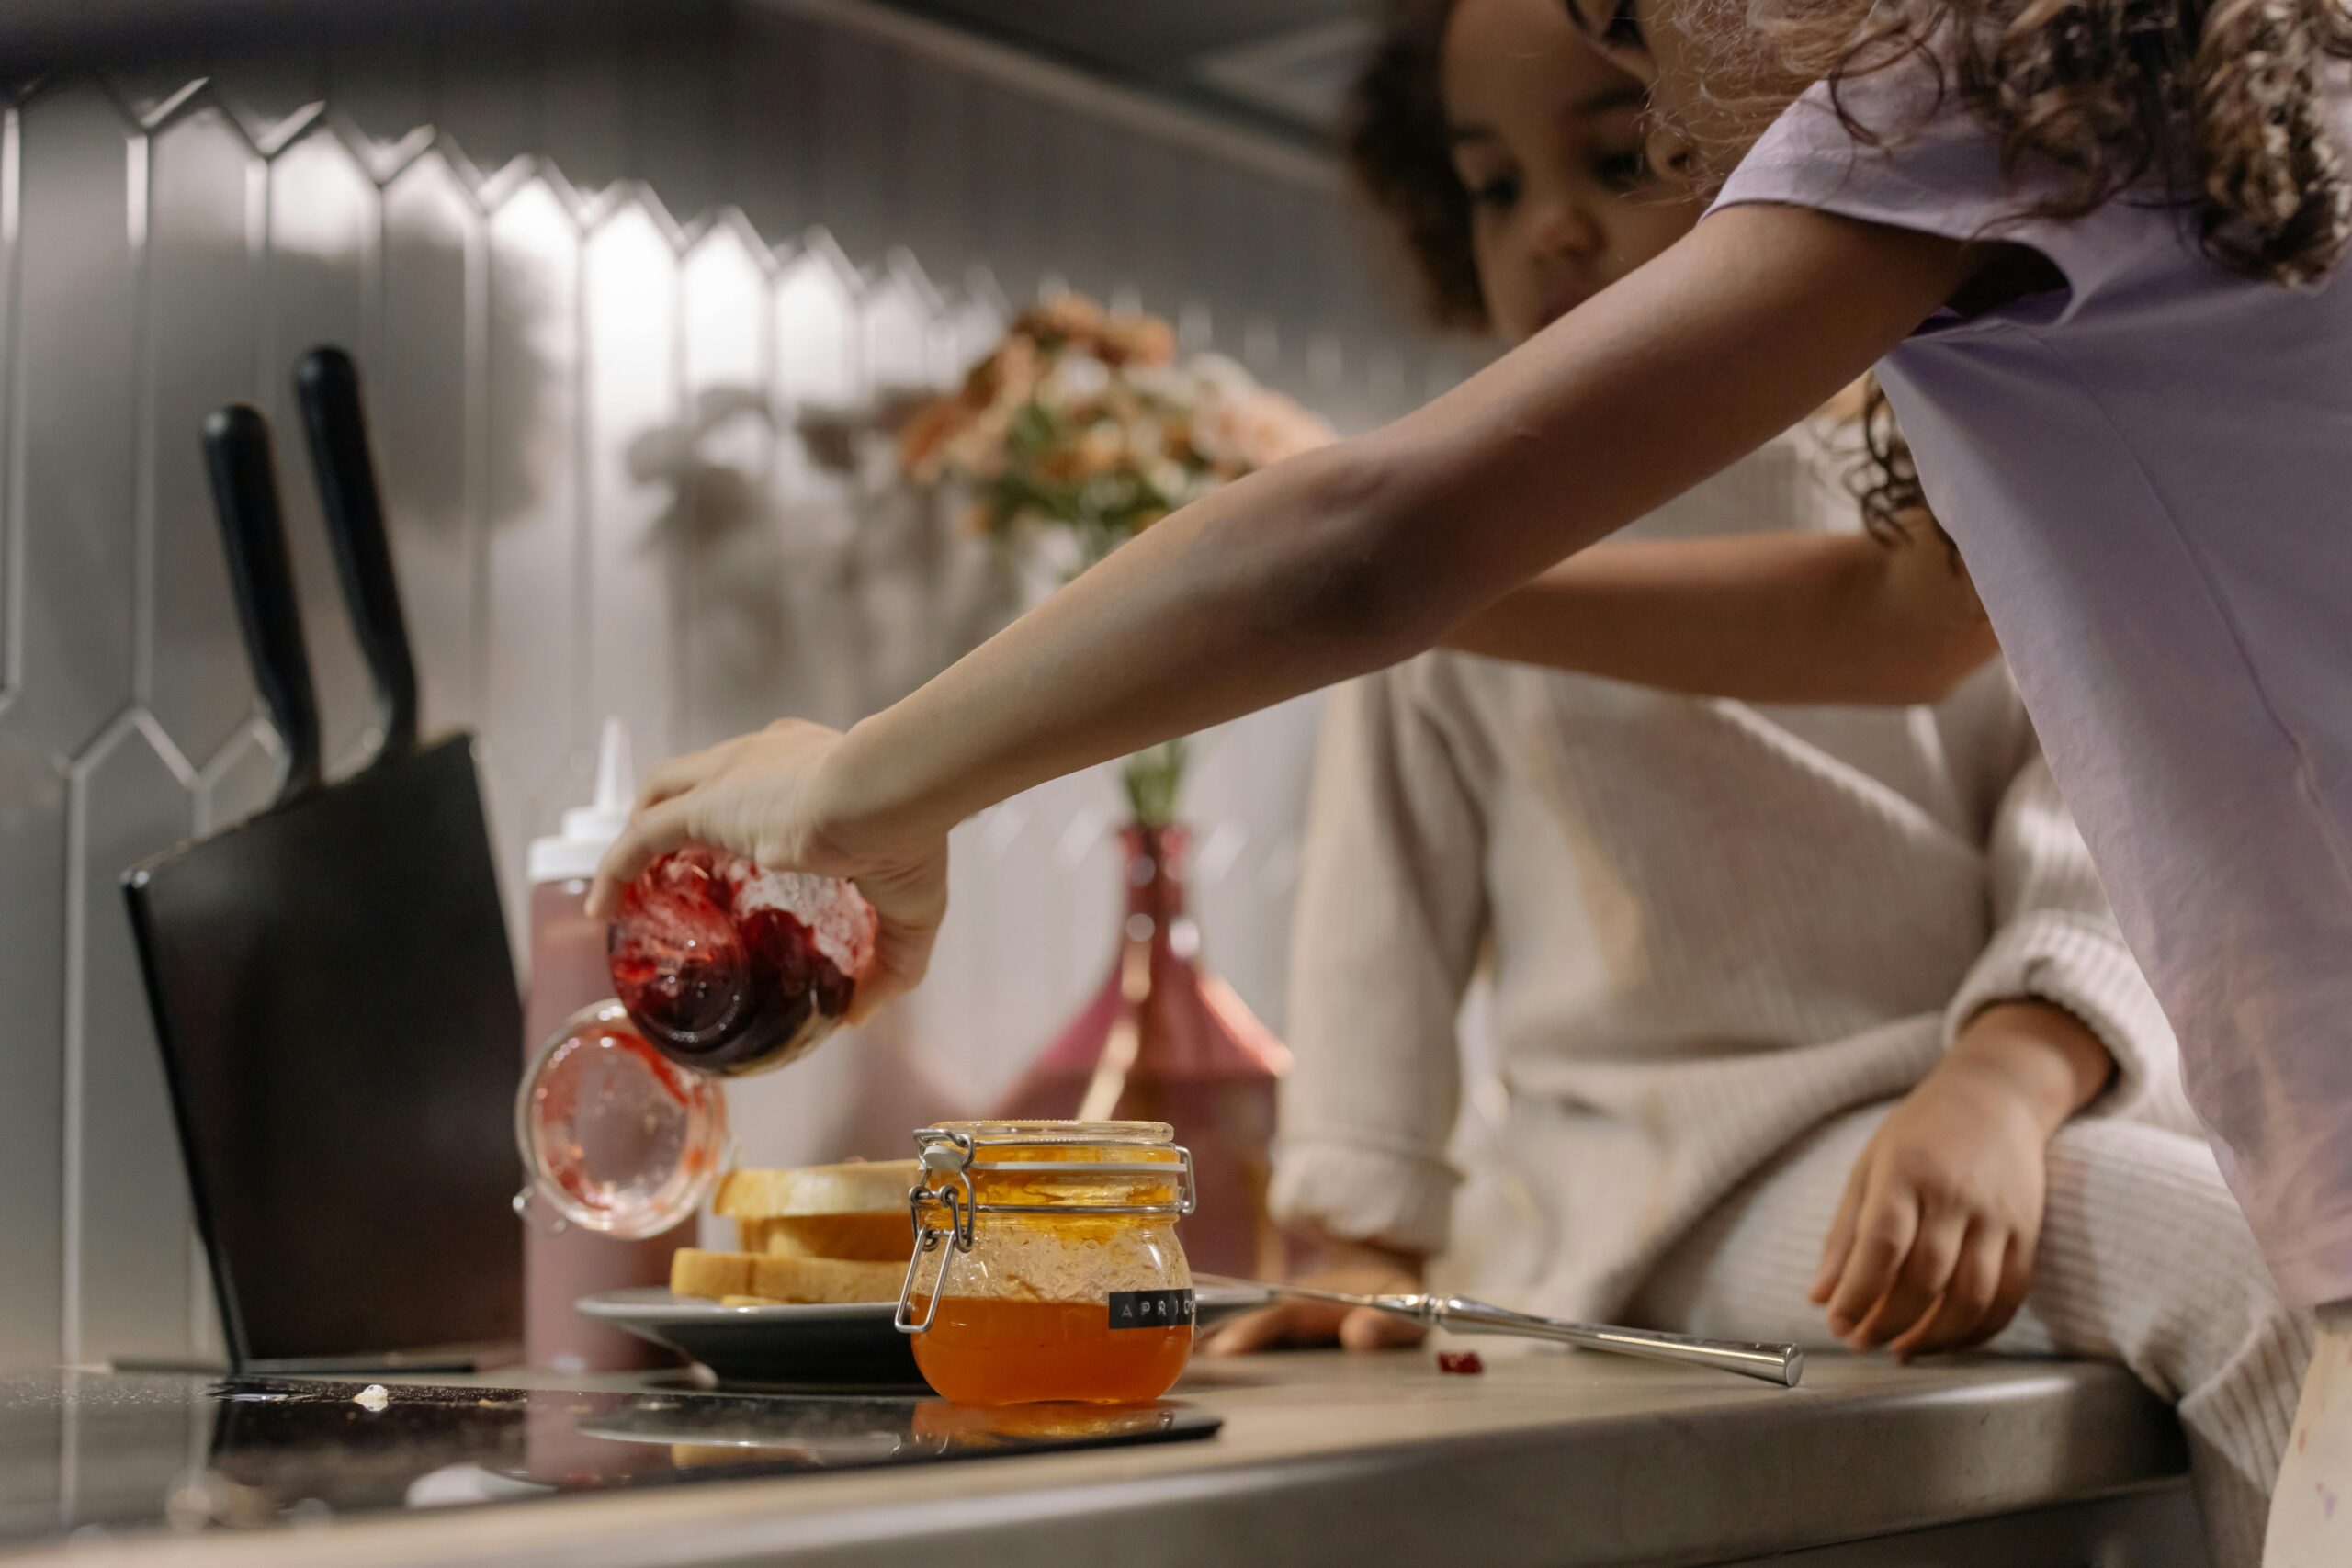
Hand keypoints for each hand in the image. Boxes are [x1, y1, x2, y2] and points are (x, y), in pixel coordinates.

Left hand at [584, 719, 947, 1021]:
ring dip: (638, 834)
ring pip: (662, 794)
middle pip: (702, 779)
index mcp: (813, 765)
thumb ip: (890, 962)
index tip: (736, 856)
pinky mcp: (707, 803)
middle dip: (680, 814)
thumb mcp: (910, 908)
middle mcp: (763, 757)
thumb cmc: (908, 833)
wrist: (889, 791)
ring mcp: (730, 774)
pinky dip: (614, 868)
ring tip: (623, 883)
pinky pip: (640, 838)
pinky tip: (600, 907)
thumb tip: (863, 1014)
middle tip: (672, 871)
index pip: (761, 777)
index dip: (741, 811)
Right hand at [1203, 1238, 1428, 1355]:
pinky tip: (1189, 1376)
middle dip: (1216, 1343)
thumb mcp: (1406, 1302)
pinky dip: (1215, 1358)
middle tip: (1184, 1368)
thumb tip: (1359, 1335)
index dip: (1253, 1330)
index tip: (1227, 1348)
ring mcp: (1277, 1325)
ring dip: (1208, 1352)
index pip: (1280, 1313)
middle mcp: (1288, 1309)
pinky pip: (1245, 1348)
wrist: (1381, 1276)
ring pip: (1239, 1335)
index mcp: (1316, 1300)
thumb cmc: (1394, 1295)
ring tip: (1173, 1376)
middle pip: (1246, 1324)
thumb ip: (1390, 1322)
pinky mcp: (1273, 1340)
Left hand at [1811, 1002, 2111, 1360]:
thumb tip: (1820, 1298)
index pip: (1883, 1243)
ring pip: (1973, 1297)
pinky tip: (1946, 1341)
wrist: (1996, 1099)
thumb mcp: (1868, 1168)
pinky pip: (2009, 1298)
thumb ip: (1844, 1235)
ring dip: (1935, 1338)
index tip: (1837, 1323)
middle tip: (1862, 1342)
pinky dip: (1978, 1332)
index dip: (1859, 1292)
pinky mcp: (2028, 1234)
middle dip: (1890, 1321)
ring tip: (1900, 1349)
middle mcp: (1956, 1195)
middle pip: (1927, 1277)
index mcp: (1907, 1172)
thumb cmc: (1919, 1135)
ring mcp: (1998, 1216)